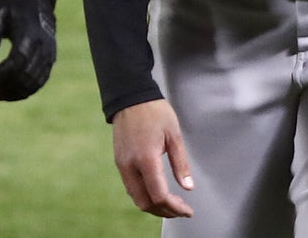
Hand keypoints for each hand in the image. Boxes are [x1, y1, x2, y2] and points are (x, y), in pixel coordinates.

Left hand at [0, 0, 56, 100]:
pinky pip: (38, 82)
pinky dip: (21, 91)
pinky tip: (2, 92)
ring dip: (9, 93)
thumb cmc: (9, 0)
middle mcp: (44, 47)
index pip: (14, 66)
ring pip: (31, 85)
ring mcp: (49, 54)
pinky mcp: (50, 58)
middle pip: (23, 78)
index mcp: (30, 34)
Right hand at [112, 100, 194, 217]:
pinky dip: (144, 195)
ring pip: (136, 197)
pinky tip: (157, 191)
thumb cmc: (154, 112)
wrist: (130, 96)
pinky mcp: (119, 161)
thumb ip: (181, 163)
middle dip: (164, 211)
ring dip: (154, 205)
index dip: (174, 207)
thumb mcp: (174, 135)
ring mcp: (122, 164)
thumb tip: (188, 187)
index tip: (187, 210)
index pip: (159, 195)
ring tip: (171, 204)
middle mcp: (130, 165)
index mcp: (146, 158)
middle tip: (181, 210)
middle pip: (145, 202)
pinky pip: (130, 186)